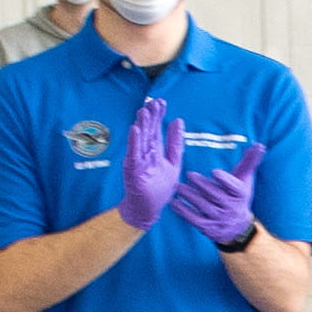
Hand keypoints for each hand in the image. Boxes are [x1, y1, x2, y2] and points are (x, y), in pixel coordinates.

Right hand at [113, 100, 187, 233]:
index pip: (156, 129)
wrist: (148, 210)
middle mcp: (144, 154)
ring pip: (140, 141)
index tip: (162, 101)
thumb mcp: (173, 162)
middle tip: (153, 102)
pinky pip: (133, 155)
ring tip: (144, 111)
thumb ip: (175, 143)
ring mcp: (138, 162)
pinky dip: (134, 143)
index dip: (159, 116)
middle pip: (148, 132)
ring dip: (142, 125)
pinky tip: (135, 130)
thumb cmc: (158, 188)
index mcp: (154, 151)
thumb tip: (178, 120)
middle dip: (150, 117)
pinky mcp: (132, 172)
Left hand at [172, 148, 260, 244]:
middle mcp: (231, 208)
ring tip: (179, 187)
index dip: (224, 180)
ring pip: (203, 206)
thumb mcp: (245, 180)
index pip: (234, 187)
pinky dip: (183, 211)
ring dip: (190, 196)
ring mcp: (219, 219)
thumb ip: (249, 162)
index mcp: (241, 194)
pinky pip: (194, 219)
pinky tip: (174, 203)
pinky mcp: (208, 228)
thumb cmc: (239, 197)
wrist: (237, 227)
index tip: (214, 172)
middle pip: (215, 195)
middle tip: (189, 174)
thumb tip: (258, 145)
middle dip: (202, 185)